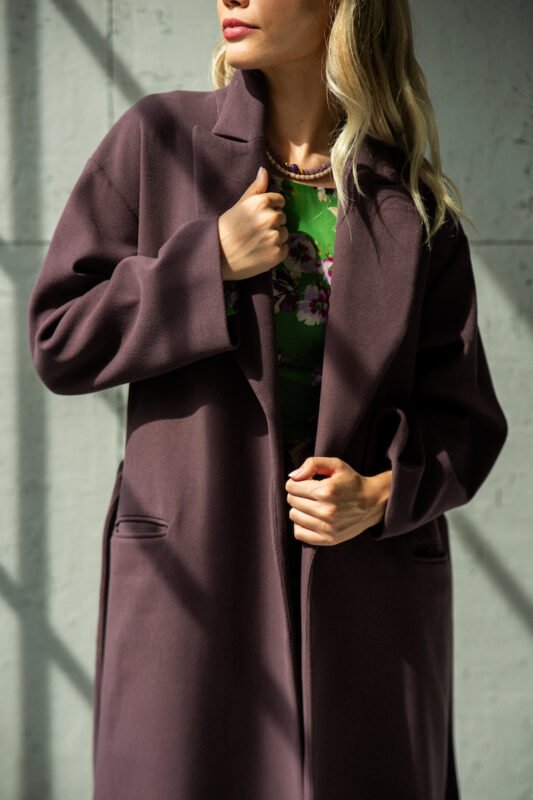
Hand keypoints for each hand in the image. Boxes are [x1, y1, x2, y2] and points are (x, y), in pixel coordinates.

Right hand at [217, 166, 288, 280]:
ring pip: (284, 233)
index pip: (279, 201)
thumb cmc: (226, 229)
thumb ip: (255, 188)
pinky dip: (275, 252)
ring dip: (275, 237)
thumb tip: (264, 170)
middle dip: (272, 223)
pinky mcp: (277, 253)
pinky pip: (284, 249)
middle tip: (256, 232)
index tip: (259, 217)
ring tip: (258, 243)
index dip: (270, 209)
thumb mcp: (239, 205)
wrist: (218, 256)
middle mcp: (271, 217)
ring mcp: (275, 236)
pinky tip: (261, 253)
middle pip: (282, 217)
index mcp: (262, 202)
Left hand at [284, 456, 392, 545]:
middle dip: (297, 494)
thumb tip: (293, 476)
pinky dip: (300, 525)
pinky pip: (299, 534)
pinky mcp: (329, 539)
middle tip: (310, 493)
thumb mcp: (336, 465)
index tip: (305, 482)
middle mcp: (326, 511)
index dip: (296, 482)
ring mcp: (327, 527)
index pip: (291, 487)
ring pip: (294, 516)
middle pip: (292, 501)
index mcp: (326, 491)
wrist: (373, 502)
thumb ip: (312, 464)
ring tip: (311, 505)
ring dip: (299, 509)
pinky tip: (310, 518)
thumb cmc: (352, 482)